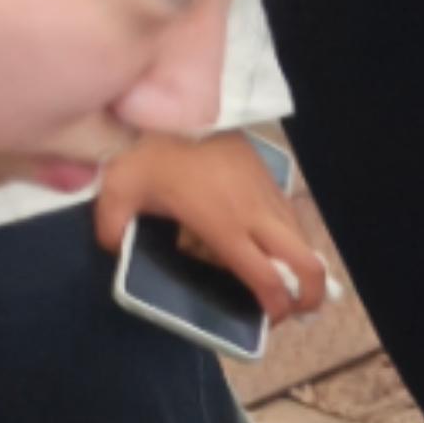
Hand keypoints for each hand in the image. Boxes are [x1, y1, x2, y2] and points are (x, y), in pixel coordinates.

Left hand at [91, 134, 327, 322]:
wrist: (171, 103)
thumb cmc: (145, 149)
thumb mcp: (117, 190)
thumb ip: (113, 228)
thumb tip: (116, 250)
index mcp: (224, 226)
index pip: (269, 279)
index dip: (277, 308)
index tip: (267, 320)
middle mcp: (256, 216)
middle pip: (309, 265)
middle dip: (310, 296)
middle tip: (294, 308)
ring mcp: (268, 195)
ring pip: (303, 242)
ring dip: (299, 266)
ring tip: (280, 278)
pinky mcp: (270, 178)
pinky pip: (290, 219)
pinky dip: (288, 240)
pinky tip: (266, 242)